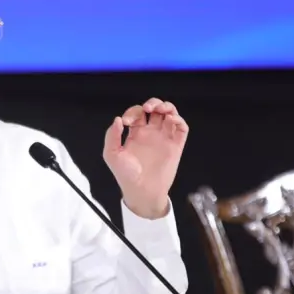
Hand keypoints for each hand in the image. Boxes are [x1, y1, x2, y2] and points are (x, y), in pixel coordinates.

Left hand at [103, 97, 188, 218]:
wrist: (141, 191)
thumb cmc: (126, 175)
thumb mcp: (112, 154)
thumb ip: (111, 136)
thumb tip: (117, 120)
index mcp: (135, 134)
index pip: (137, 113)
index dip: (133, 112)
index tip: (126, 121)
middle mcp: (150, 134)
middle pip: (155, 110)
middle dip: (152, 103)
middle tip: (147, 108)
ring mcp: (163, 138)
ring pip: (169, 114)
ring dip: (167, 107)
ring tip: (161, 109)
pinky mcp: (175, 145)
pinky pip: (181, 127)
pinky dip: (178, 119)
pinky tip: (170, 120)